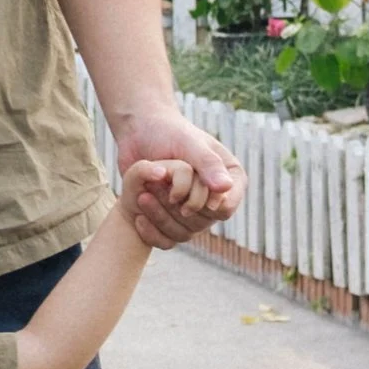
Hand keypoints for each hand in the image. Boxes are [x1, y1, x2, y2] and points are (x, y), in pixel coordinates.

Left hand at [112, 102, 240, 250]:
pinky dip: (154, 230)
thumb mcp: (189, 143)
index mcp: (229, 177)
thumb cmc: (168, 132)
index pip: (226, 206)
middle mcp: (215, 196)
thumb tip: (225, 187)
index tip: (184, 196)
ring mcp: (194, 208)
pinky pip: (169, 237)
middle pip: (205, 221)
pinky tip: (139, 217)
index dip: (206, 205)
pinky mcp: (173, 216)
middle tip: (158, 185)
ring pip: (186, 232)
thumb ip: (208, 164)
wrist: (139, 134)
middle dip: (178, 205)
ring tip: (143, 196)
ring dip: (163, 216)